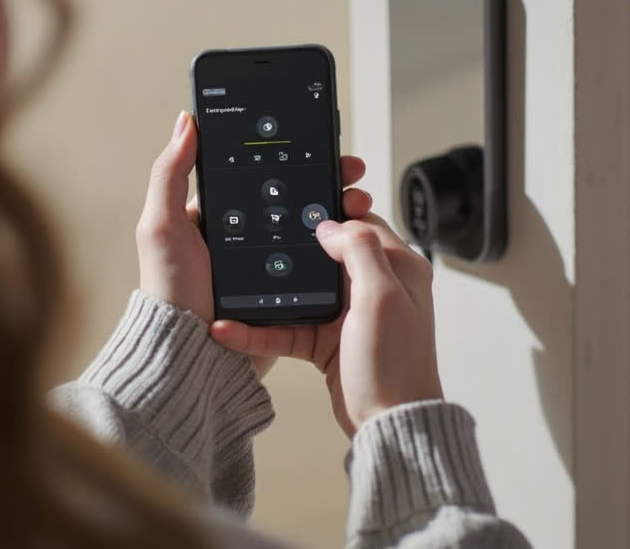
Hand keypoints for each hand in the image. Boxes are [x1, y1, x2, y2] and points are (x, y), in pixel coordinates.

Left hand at [137, 111, 373, 377]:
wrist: (192, 356)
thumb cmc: (170, 293)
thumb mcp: (161, 227)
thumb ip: (170, 173)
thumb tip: (186, 122)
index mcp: (212, 217)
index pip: (257, 175)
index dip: (288, 156)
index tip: (319, 145)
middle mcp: (239, 238)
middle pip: (290, 199)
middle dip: (324, 181)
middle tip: (351, 174)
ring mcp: (262, 265)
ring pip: (307, 229)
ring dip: (337, 213)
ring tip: (358, 203)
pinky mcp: (280, 292)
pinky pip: (312, 264)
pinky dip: (334, 251)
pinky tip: (352, 239)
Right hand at [212, 211, 441, 436]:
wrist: (388, 426)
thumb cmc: (396, 367)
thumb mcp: (382, 298)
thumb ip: (360, 251)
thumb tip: (331, 224)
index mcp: (398, 268)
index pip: (361, 224)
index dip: (332, 212)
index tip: (301, 203)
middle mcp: (372, 287)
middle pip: (324, 253)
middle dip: (290, 246)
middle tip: (258, 233)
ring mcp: (347, 315)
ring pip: (299, 291)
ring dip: (266, 293)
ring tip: (234, 285)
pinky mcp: (325, 342)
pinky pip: (286, 328)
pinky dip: (259, 331)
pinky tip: (231, 330)